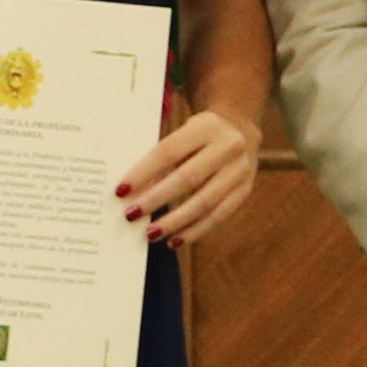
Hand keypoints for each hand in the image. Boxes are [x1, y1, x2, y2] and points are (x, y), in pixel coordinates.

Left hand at [119, 107, 260, 248]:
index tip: (121, 191)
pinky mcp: (245, 190)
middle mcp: (228, 146)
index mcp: (206, 126)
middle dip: (156, 199)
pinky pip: (219, 216)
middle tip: (131, 215)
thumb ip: (162, 158)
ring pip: (205, 202)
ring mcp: (240, 170)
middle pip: (188, 178)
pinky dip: (195, 230)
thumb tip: (134, 192)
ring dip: (175, 221)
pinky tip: (175, 240)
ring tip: (151, 233)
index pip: (169, 151)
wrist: (240, 128)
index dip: (144, 172)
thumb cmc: (199, 134)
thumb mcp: (182, 134)